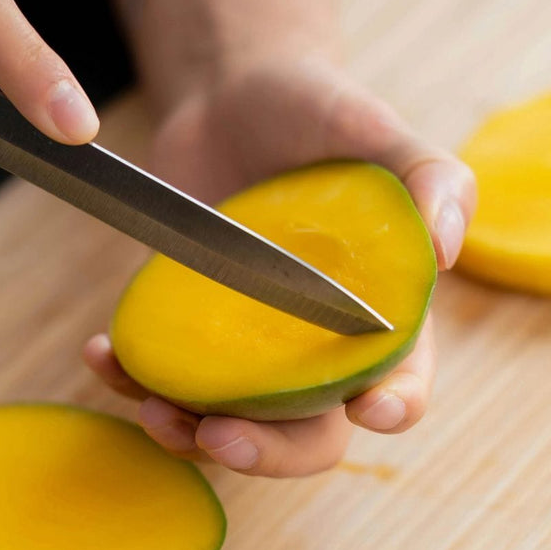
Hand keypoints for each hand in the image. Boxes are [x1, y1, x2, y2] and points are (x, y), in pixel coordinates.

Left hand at [85, 44, 474, 476]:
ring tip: (152, 409)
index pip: (401, 381)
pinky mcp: (189, 329)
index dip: (394, 406)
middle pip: (308, 434)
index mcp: (377, 316)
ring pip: (230, 422)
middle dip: (269, 452)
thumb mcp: (373, 128)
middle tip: (223, 436)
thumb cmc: (314, 112)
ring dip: (190, 435)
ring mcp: (246, 346)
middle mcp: (312, 347)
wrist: (228, 97)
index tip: (371, 408)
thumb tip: (447, 247)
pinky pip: (164, 376)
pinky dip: (131, 379)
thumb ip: (428, 175)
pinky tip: (103, 355)